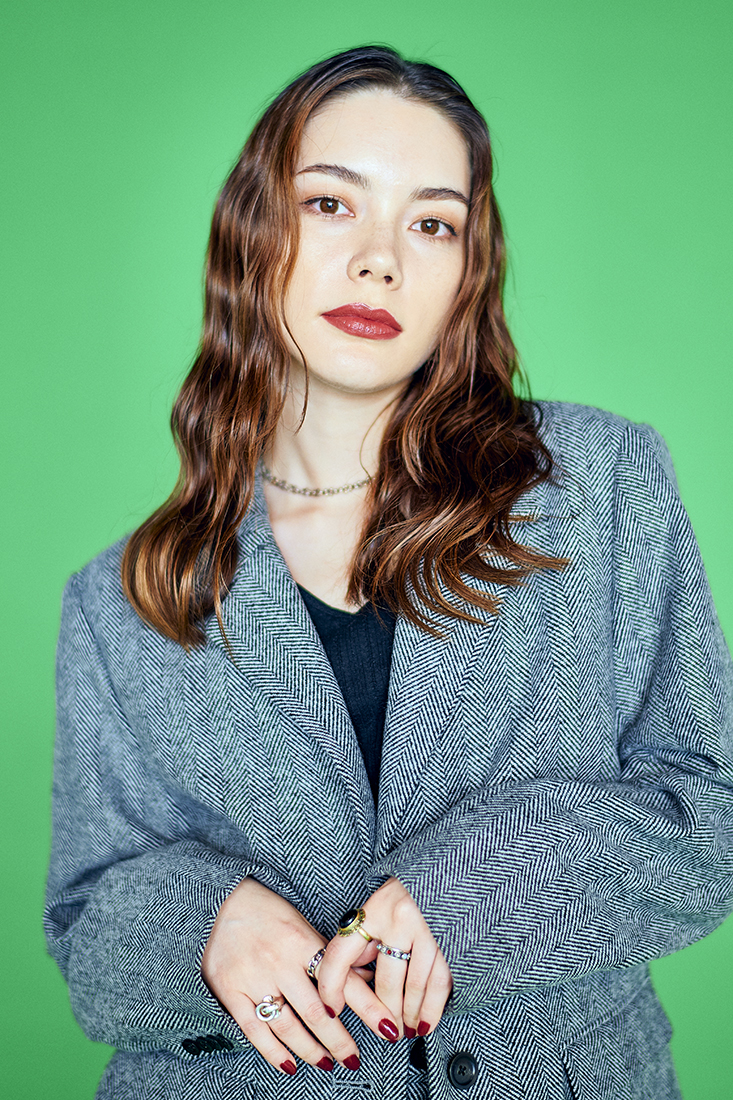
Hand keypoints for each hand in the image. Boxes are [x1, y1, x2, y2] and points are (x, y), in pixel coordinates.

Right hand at [200, 877, 399, 1074]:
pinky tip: (290, 1064)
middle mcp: (281, 962)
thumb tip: (370, 978)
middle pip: (317, 1012)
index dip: (368, 1007)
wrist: (224, 902)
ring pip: (288, 1026)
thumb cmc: (271, 914)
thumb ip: (332, 957)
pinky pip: (255, 1030)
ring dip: (311, 1050)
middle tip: (353, 1059)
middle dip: (340, 1041)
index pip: (343, 981)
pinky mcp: (231, 991)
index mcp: (303, 942)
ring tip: (326, 1063)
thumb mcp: (305, 927)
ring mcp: (254, 978)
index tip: (386, 1027)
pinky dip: (274, 1052)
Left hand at [317, 878, 452, 1038]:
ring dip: (408, 1016)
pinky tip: (425, 1021)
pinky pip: (440, 984)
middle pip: (385, 981)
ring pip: (414, 987)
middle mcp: (399, 920)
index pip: (341, 953)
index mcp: (376, 910)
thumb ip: (365, 938)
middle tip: (384, 1030)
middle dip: (383, 1013)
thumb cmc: (411, 891)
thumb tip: (355, 974)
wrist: (452, 871)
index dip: (330, 986)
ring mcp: (428, 931)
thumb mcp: (380, 905)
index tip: (330, 1009)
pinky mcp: (451, 942)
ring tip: (405, 1029)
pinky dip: (432, 1009)